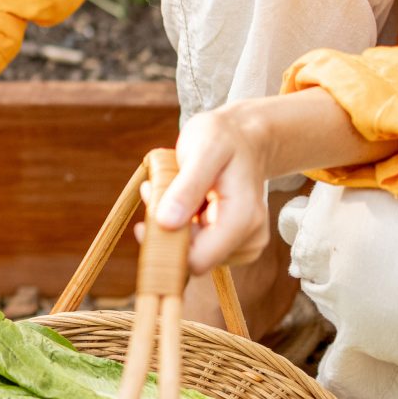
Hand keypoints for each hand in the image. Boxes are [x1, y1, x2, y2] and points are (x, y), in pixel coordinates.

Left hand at [150, 103, 279, 272]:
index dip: (166, 244)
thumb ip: (187, 186)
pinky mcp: (235, 244)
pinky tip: (183, 201)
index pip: (198, 260)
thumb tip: (166, 223)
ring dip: (173, 226)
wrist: (245, 138)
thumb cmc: (222, 138)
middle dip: (167, 230)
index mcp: (243, 218)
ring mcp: (244, 244)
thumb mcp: (203, 150)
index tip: (148, 214)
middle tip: (155, 190)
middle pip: (192, 259)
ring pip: (192, 254)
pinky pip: (198, 247)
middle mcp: (250, 238)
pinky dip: (183, 227)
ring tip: (171, 189)